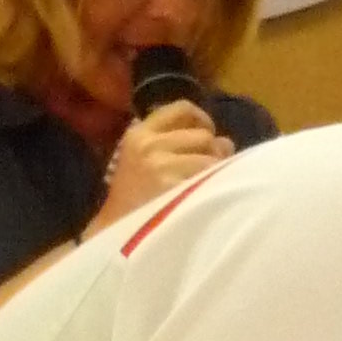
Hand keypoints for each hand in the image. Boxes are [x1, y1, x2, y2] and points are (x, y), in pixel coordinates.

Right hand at [95, 100, 232, 229]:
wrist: (117, 231)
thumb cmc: (134, 198)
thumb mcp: (143, 159)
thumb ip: (175, 142)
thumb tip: (224, 141)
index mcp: (140, 133)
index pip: (181, 108)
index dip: (202, 118)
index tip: (208, 132)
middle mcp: (150, 144)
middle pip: (203, 136)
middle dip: (213, 151)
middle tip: (210, 169)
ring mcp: (162, 166)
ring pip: (211, 158)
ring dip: (216, 173)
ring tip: (206, 187)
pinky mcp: (174, 188)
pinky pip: (211, 180)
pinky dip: (215, 187)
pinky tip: (207, 198)